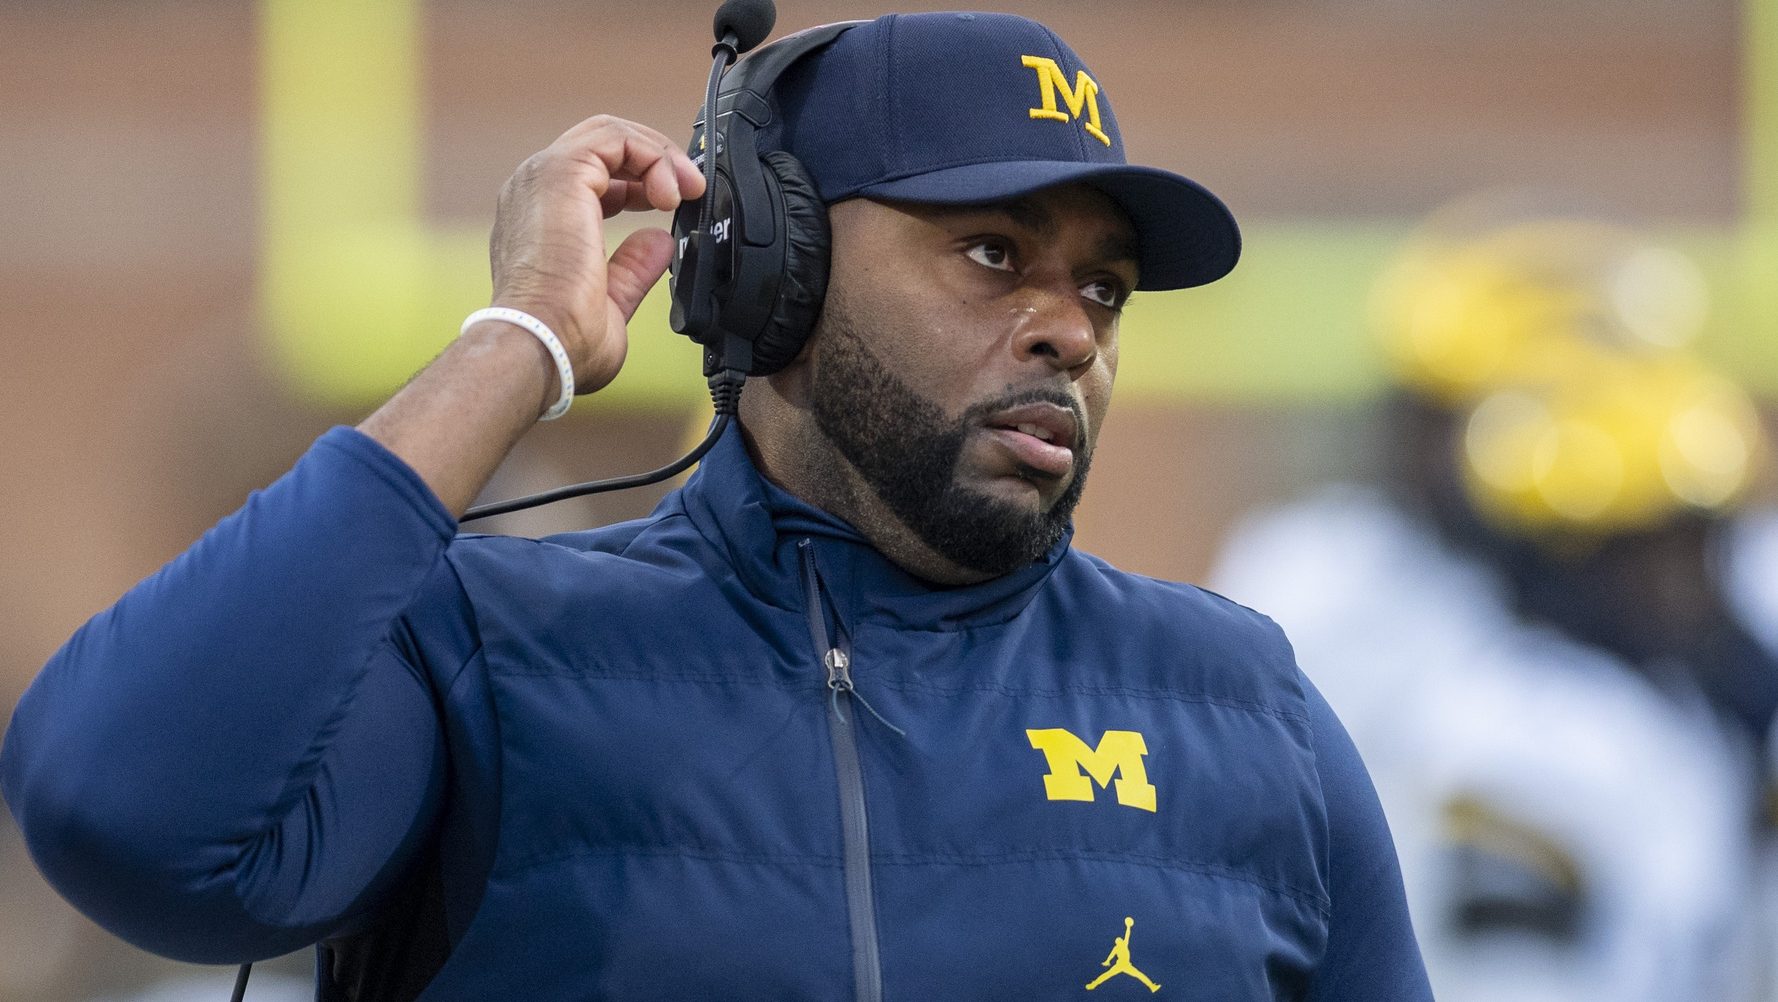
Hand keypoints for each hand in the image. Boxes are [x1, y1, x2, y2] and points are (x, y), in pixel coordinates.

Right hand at [485, 115, 705, 395]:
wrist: (543, 345)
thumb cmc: (564, 342)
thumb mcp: (611, 303)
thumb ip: (633, 268)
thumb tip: (658, 243)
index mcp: (540, 219)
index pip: (593, 175)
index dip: (640, 181)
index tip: (674, 204)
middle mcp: (535, 191)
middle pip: (602, 146)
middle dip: (655, 160)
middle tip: (691, 189)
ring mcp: (543, 177)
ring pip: (610, 134)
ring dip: (658, 155)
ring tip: (687, 189)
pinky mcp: (560, 172)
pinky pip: (614, 138)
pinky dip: (652, 155)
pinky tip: (671, 191)